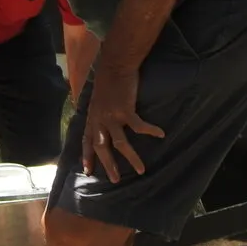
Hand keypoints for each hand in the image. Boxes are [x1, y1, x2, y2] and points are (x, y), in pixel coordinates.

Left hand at [83, 68, 163, 182]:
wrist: (114, 66)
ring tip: (141, 170)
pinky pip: (138, 126)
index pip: (86, 140)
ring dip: (131, 158)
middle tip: (115, 180)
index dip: (87, 155)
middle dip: (108, 164)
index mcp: (92, 118)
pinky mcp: (125, 110)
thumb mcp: (97, 100)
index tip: (86, 171)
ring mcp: (111, 116)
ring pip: (119, 143)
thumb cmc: (108, 82)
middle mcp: (99, 120)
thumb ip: (98, 113)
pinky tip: (160, 134)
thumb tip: (101, 122)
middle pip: (101, 147)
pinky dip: (150, 131)